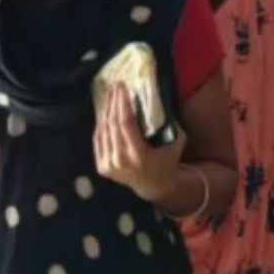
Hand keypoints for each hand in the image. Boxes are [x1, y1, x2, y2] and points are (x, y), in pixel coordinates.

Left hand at [95, 86, 186, 201]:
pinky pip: (99, 140)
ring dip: (106, 110)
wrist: (154, 187)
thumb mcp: (175, 141)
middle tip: (116, 86)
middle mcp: (120, 161)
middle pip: (112, 124)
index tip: (124, 87)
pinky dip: (101, 125)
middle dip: (114, 102)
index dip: (123, 103)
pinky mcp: (102, 167)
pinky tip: (105, 112)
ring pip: (103, 131)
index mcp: (138, 155)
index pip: (125, 123)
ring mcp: (108, 165)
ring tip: (110, 95)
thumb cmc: (167, 161)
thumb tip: (157, 98)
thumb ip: (168, 122)